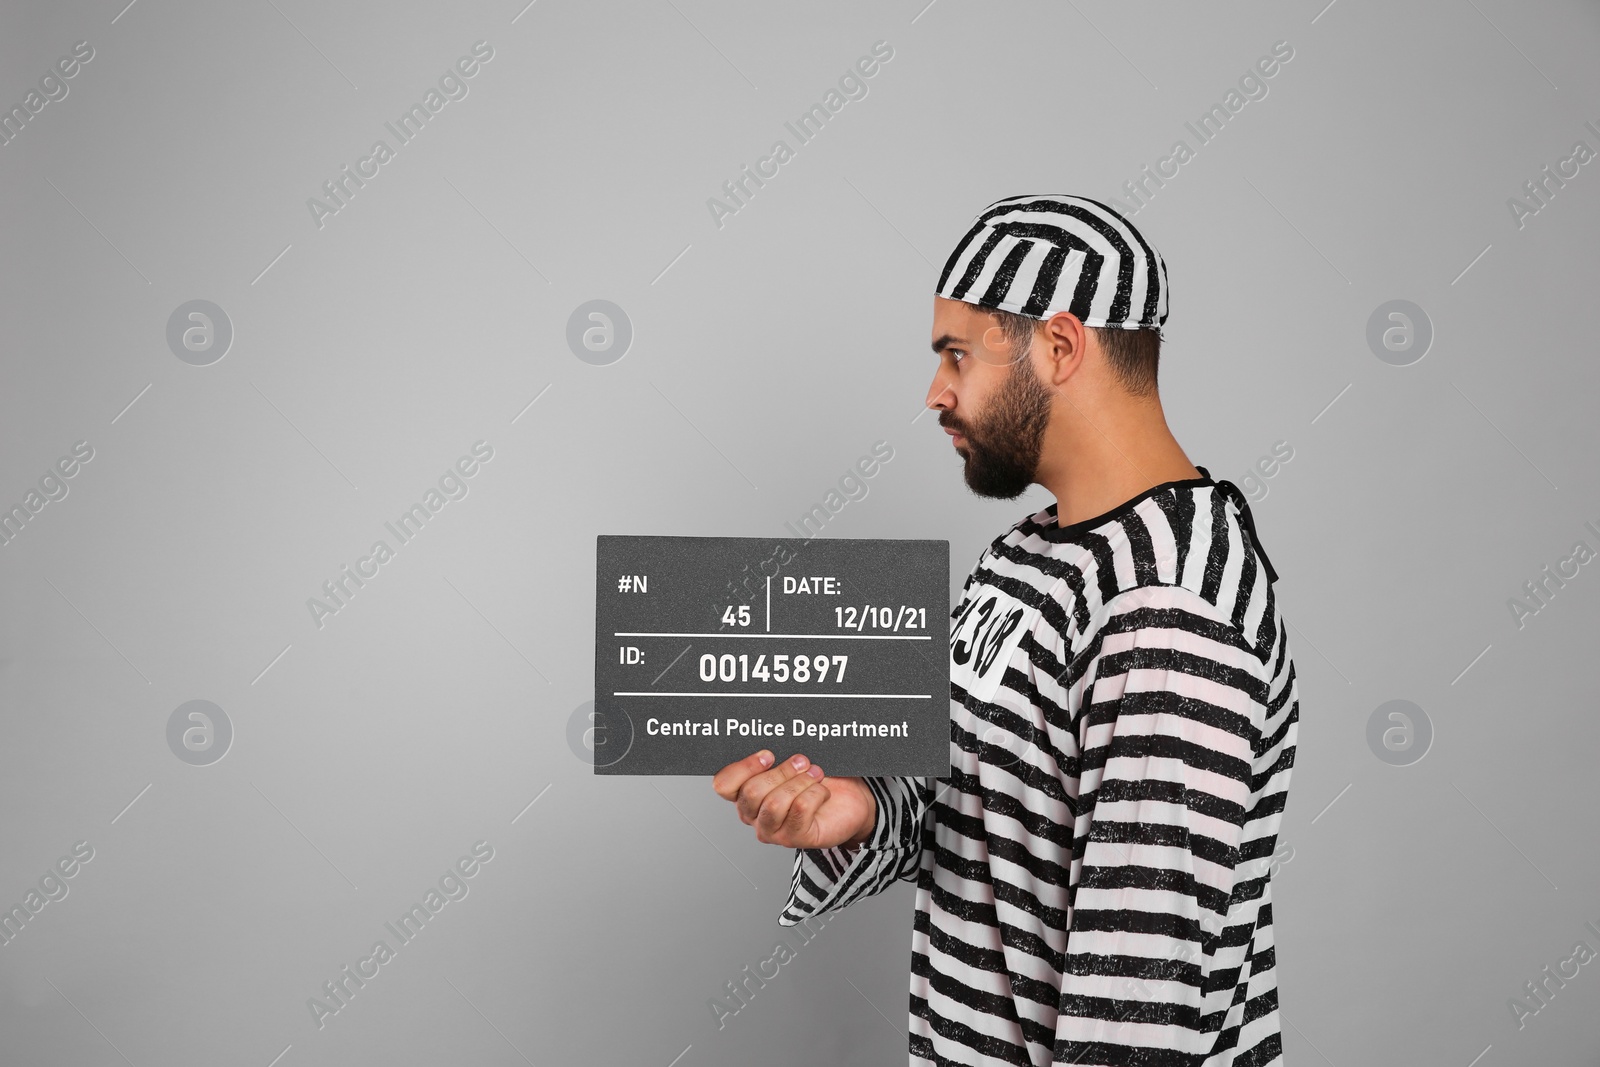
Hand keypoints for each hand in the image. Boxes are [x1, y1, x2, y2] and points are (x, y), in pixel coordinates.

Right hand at [712, 751, 875, 850]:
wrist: (851, 800)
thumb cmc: (818, 780)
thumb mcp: (792, 761)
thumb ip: (775, 755)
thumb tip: (773, 741)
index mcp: (746, 793)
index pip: (723, 785)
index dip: (743, 768)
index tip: (768, 754)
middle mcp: (754, 815)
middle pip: (751, 792)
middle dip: (782, 771)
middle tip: (802, 761)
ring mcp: (774, 830)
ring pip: (774, 803)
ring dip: (800, 782)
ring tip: (815, 775)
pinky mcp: (796, 838)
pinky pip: (800, 810)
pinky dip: (815, 793)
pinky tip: (822, 792)